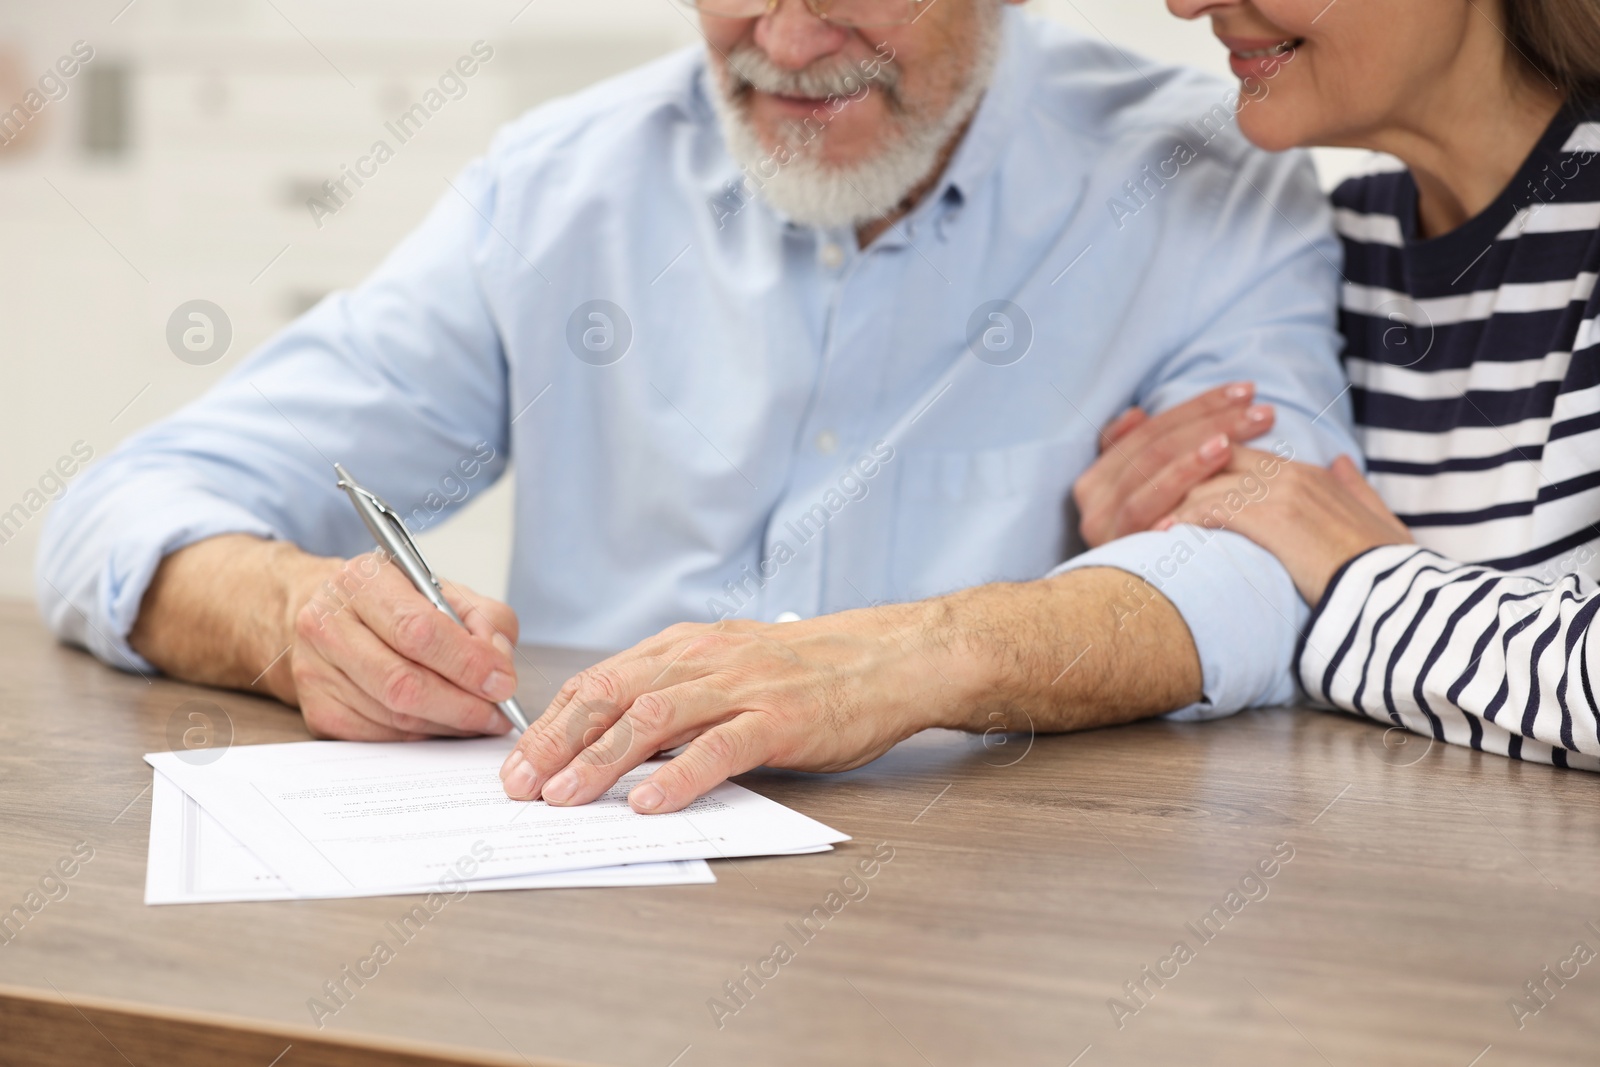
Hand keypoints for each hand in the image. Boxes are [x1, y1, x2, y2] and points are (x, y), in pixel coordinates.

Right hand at [284, 551, 521, 740]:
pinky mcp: (318, 710)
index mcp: (363, 581)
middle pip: (403, 682)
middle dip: (462, 705)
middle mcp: (328, 624)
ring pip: (395, 715)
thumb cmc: (393, 601)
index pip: (418, 630)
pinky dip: (422, 734)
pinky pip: (381, 735)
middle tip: (497, 713)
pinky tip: (442, 722)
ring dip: (448, 724)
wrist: (330, 612)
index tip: (502, 682)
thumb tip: (499, 667)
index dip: (467, 662)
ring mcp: (315, 671)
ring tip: (478, 718)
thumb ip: (484, 620)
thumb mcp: (445, 591)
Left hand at [498, 603, 975, 813]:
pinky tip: (648, 803)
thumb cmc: (810, 671)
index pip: (599, 681)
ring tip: (564, 798)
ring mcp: (741, 687)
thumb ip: (678, 693)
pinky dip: (679, 777)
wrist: (888, 658)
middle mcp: (703, 659)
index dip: (551, 722)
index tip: (517, 761)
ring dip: (599, 761)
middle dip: (555, 742)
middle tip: (520, 786)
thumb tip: (616, 742)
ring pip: (652, 718)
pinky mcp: (779, 720)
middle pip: (610, 696)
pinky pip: (719, 748)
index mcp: (685, 647)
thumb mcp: (730, 667)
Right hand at [1074, 382, 1276, 546]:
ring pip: (1151, 464)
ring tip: (1246, 427)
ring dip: (1202, 439)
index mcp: (1098, 480)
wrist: (1135, 630)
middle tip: (1259, 407)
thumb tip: (1135, 413)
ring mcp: (1101, 523)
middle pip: (1154, 443)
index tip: (1245, 391)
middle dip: (1209, 418)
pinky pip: (1151, 499)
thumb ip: (1136, 456)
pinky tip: (1222, 456)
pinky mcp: (1115, 544)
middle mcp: (1092, 499)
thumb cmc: (1161, 557)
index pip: (1152, 428)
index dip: (1199, 405)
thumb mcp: (1144, 499)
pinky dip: (1186, 472)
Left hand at [1154, 449, 1411, 602]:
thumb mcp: (1382, 521)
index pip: (1242, 455)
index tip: (1178, 488)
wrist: (1397, 598)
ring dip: (1173, 502)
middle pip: (1216, 459)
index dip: (1206, 469)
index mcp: (1314, 475)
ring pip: (1207, 482)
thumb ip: (1356, 488)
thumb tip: (1342, 462)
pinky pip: (1211, 508)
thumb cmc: (1390, 572)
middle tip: (1147, 501)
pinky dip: (1183, 520)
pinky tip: (1164, 537)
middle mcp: (1294, 475)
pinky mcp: (1272, 518)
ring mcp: (1282, 493)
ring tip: (1146, 524)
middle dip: (1179, 478)